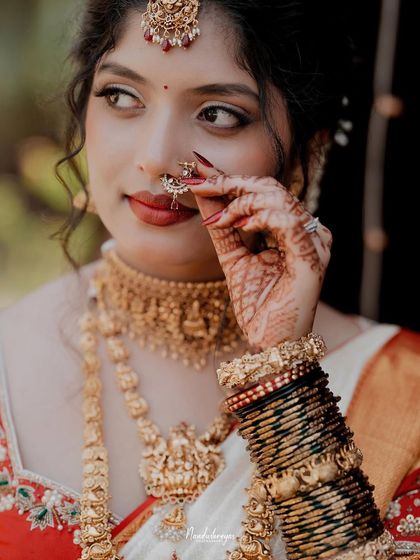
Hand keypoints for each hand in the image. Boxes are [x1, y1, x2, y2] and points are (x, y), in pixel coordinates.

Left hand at [184, 152, 331, 349]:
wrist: (270, 343)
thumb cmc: (258, 305)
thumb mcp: (233, 257)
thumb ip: (223, 226)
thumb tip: (203, 193)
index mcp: (291, 229)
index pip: (261, 192)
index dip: (229, 179)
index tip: (196, 170)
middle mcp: (305, 231)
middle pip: (269, 187)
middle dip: (230, 182)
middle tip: (199, 183)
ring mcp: (312, 243)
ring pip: (278, 198)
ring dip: (241, 201)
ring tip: (219, 217)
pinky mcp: (312, 257)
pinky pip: (288, 221)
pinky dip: (261, 216)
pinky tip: (241, 223)